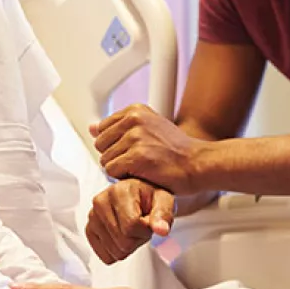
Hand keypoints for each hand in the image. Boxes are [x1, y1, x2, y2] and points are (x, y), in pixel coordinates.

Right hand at [85, 178, 174, 263]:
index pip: (131, 226)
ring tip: (131, 228)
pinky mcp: (89, 230)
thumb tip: (161, 229)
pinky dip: (117, 251)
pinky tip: (121, 235)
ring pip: (114, 251)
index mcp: (119, 191)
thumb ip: (163, 215)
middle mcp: (101, 202)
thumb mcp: (164, 201)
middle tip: (141, 225)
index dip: (145, 230)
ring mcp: (93, 216)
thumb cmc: (150, 197)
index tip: (148, 221)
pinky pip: (105, 256)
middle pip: (123, 241)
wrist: (138, 195)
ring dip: (128, 245)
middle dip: (137, 238)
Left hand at [91, 104, 208, 194]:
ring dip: (120, 169)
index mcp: (135, 110)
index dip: (115, 144)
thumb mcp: (148, 129)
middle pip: (100, 144)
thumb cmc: (176, 151)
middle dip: (115, 156)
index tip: (132, 149)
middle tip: (137, 160)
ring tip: (142, 167)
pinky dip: (124, 177)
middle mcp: (134, 119)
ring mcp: (135, 137)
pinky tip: (142, 174)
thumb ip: (119, 127)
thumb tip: (92, 127)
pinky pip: (112, 171)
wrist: (198, 163)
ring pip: (105, 160)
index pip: (102, 129)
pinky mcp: (136, 156)